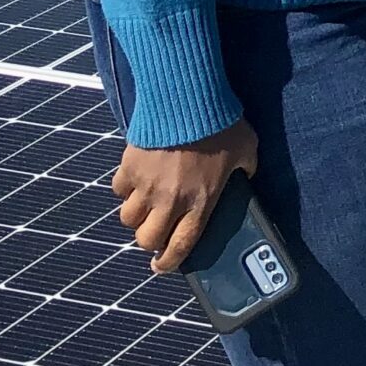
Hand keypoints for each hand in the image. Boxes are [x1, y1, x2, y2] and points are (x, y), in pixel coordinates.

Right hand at [111, 119, 258, 272]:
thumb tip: (246, 176)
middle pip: (146, 239)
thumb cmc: (222, 125)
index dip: (169, 262)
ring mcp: (146, 186)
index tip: (161, 265)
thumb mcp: (247, 151)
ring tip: (145, 204)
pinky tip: (136, 177)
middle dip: (149, 239)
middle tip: (155, 229)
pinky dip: (125, 187)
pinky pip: (118, 188)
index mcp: (200, 202)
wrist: (188, 100)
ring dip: (136, 215)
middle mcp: (170, 201)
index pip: (181, 246)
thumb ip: (246, 170)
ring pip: (128, 218)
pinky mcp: (129, 168)